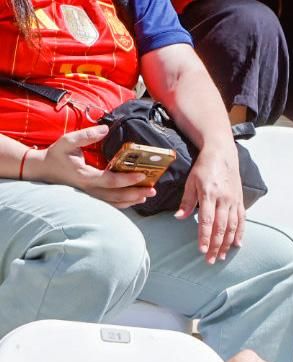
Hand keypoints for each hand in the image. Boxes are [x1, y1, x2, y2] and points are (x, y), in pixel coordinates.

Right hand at [32, 124, 154, 207]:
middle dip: (136, 193)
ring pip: (114, 202)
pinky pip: (110, 203)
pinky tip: (135, 198)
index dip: (127, 179)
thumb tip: (105, 129)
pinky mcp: (91, 197)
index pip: (110, 180)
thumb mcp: (67, 141)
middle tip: (153, 189)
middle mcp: (89, 189)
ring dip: (132, 200)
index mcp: (84, 175)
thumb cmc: (56, 155)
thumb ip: (86, 135)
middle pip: (116, 196)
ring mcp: (90, 195)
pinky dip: (124, 203)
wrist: (42, 170)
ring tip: (148, 194)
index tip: (142, 175)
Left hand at [178, 145, 243, 263]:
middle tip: (211, 260)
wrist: (222, 154)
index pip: (207, 220)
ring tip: (222, 256)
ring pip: (232, 226)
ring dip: (227, 243)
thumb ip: (187, 201)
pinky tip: (237, 244)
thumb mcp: (190, 181)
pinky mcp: (240, 200)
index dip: (204, 237)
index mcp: (209, 194)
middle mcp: (223, 199)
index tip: (202, 250)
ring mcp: (234, 201)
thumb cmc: (203, 168)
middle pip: (220, 227)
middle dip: (216, 245)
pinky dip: (240, 233)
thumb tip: (179, 218)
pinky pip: (242, 220)